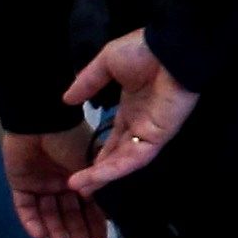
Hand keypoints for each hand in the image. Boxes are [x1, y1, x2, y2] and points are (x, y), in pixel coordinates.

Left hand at [0, 124, 108, 237]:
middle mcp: (61, 182)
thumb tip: (106, 213)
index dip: (94, 223)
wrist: (40, 122)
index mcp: (79, 176)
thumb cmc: (70, 140)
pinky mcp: (20, 184)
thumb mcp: (90, 164)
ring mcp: (40, 184)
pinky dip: (31, 221)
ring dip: (55, 230)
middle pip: (68, 212)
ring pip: (48, 213)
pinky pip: (25, 207)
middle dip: (75, 231)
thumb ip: (95, 189)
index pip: (88, 205)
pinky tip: (40, 235)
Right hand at [63, 29, 201, 192]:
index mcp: (132, 108)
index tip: (81, 166)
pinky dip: (114, 169)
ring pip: (123, 162)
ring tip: (78, 188)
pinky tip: (94, 177)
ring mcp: (149, 132)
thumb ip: (88, 82)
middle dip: (98, 172)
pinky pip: (133, 158)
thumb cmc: (144, 51)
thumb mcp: (107, 63)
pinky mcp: (157, 137)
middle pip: (117, 155)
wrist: (171, 49)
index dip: (99, 154)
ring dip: (101, 176)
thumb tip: (66, 99)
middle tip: (77, 187)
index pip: (114, 138)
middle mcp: (140, 124)